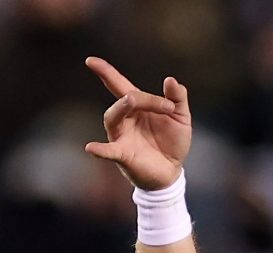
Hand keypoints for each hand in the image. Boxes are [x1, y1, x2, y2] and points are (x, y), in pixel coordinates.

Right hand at [84, 56, 190, 190]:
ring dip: (121, 107)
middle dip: (140, 97)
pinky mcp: (123, 155)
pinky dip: (100, 149)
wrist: (173, 171)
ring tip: (131, 100)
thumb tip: (170, 80)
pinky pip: (109, 151)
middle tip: (167, 106)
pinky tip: (91, 147)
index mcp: (138, 107)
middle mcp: (126, 119)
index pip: (119, 85)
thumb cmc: (173, 142)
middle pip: (124, 100)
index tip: (91, 61)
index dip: (106, 72)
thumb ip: (178, 98)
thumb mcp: (181, 117)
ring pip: (112, 118)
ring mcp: (122, 136)